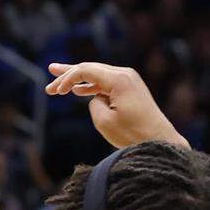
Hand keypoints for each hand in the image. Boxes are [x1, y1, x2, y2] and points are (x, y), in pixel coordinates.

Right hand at [44, 62, 187, 148]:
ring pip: (97, 75)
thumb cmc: (131, 133)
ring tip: (58, 81)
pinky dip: (90, 86)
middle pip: (90, 68)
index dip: (67, 79)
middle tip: (49, 75)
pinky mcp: (130, 90)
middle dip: (68, 75)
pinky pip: (105, 83)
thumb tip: (95, 97)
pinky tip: (77, 90)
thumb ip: (93, 103)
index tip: (55, 93)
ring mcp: (129, 81)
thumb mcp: (103, 120)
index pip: (85, 70)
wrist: (159, 141)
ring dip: (77, 80)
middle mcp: (125, 75)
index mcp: (119, 79)